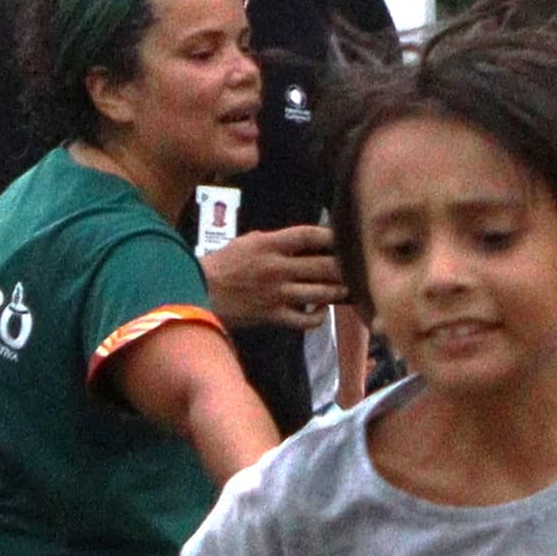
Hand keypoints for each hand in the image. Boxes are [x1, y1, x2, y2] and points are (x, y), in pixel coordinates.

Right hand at [203, 225, 349, 327]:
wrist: (199, 291)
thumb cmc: (224, 264)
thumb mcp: (249, 242)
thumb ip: (277, 241)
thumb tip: (307, 241)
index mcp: (269, 244)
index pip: (309, 235)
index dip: (332, 236)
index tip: (345, 238)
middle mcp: (276, 267)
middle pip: (324, 266)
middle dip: (344, 268)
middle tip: (357, 268)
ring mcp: (277, 294)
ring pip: (322, 293)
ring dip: (339, 292)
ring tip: (349, 290)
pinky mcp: (274, 316)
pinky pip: (307, 320)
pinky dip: (319, 317)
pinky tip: (320, 310)